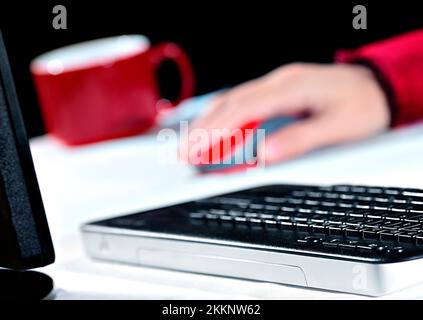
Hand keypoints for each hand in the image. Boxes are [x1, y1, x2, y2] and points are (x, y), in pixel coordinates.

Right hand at [181, 63, 389, 164]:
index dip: (216, 130)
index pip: (244, 108)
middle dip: (203, 128)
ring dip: (209, 123)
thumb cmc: (363, 105)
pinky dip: (223, 118)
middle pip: (231, 103)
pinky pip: (243, 103)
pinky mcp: (277, 92)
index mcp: (293, 86)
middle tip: (182, 153)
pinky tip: (213, 130)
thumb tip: (264, 154)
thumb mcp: (340, 127)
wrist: (377, 86)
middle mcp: (279, 82)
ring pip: (233, 101)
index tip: (195, 148)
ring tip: (191, 146)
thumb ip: (300, 139)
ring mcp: (276, 84)